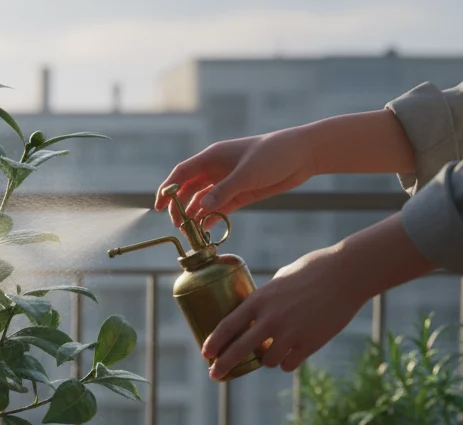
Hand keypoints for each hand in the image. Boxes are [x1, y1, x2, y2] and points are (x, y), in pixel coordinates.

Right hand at [156, 128, 317, 225]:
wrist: (304, 154)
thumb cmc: (274, 154)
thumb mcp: (247, 174)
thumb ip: (223, 192)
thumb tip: (200, 209)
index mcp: (212, 157)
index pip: (181, 173)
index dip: (167, 189)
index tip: (158, 207)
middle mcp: (216, 170)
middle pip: (189, 189)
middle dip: (180, 207)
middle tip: (177, 226)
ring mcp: (228, 182)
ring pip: (203, 200)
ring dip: (196, 215)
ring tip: (191, 232)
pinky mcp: (241, 193)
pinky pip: (220, 207)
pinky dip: (211, 217)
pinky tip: (206, 228)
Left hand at [200, 214, 434, 379]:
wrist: (347, 274)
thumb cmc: (313, 270)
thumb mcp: (280, 278)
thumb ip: (265, 297)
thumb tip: (254, 310)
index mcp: (259, 299)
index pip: (227, 326)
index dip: (213, 343)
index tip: (205, 354)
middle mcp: (270, 318)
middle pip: (239, 350)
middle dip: (223, 365)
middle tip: (215, 374)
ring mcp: (290, 333)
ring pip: (266, 361)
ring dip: (265, 360)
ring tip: (270, 353)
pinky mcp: (310, 344)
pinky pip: (289, 364)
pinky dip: (286, 362)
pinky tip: (289, 357)